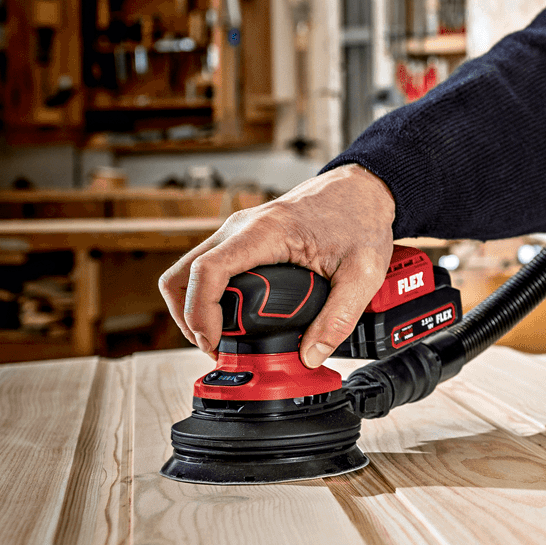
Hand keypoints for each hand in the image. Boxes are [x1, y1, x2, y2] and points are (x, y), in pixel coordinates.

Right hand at [158, 163, 397, 367]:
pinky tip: (231, 318)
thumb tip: (310, 355)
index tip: (213, 342)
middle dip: (189, 318)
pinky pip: (208, 269)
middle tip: (216, 348)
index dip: (199, 312)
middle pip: (183, 274)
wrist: (363, 188)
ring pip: (189, 272)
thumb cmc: (361, 218)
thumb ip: (340, 316)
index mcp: (265, 232)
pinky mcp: (242, 239)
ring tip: (219, 339)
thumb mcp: (363, 272)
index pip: (207, 270)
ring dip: (194, 308)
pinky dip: (207, 296)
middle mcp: (241, 228)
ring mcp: (238, 232)